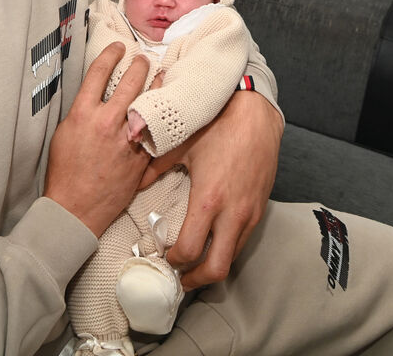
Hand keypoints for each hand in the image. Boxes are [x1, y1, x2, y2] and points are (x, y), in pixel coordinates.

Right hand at [44, 43, 150, 236]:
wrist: (75, 208)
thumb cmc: (65, 172)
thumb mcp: (64, 134)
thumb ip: (82, 111)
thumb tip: (96, 95)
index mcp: (83, 114)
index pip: (99, 72)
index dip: (111, 54)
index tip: (118, 47)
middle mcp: (107, 122)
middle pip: (129, 81)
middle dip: (139, 64)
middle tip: (143, 58)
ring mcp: (127, 139)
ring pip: (148, 101)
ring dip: (156, 83)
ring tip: (159, 73)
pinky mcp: (140, 155)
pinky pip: (155, 128)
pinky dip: (160, 113)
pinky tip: (165, 105)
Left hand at [141, 90, 282, 289]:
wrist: (256, 112)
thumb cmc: (217, 124)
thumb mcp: (180, 144)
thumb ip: (153, 167)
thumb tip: (132, 183)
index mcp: (209, 200)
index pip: (189, 251)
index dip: (174, 261)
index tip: (164, 257)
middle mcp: (233, 213)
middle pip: (216, 269)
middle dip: (195, 280)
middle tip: (180, 277)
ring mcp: (250, 212)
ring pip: (232, 257)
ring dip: (212, 265)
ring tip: (194, 262)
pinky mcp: (260, 207)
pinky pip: (243, 240)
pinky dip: (227, 248)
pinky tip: (214, 239)